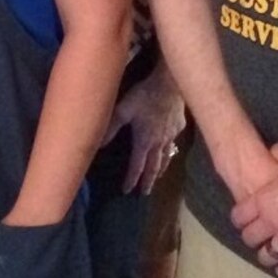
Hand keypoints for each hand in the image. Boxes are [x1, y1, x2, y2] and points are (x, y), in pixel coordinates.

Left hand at [111, 64, 186, 194]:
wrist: (169, 84)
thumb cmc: (143, 96)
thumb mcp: (122, 110)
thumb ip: (111, 127)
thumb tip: (98, 144)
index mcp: (143, 141)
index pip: (137, 166)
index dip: (131, 179)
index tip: (127, 191)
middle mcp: (158, 143)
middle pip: (154, 167)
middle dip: (148, 181)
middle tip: (145, 193)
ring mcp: (171, 136)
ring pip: (166, 157)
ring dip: (161, 170)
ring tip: (159, 177)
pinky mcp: (179, 127)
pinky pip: (174, 142)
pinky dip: (170, 150)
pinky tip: (170, 149)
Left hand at [231, 142, 277, 277]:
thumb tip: (274, 151)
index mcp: (263, 201)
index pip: (239, 217)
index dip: (240, 220)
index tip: (244, 222)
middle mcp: (271, 223)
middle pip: (250, 238)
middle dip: (252, 239)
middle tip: (257, 239)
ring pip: (268, 256)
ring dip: (268, 256)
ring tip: (269, 256)